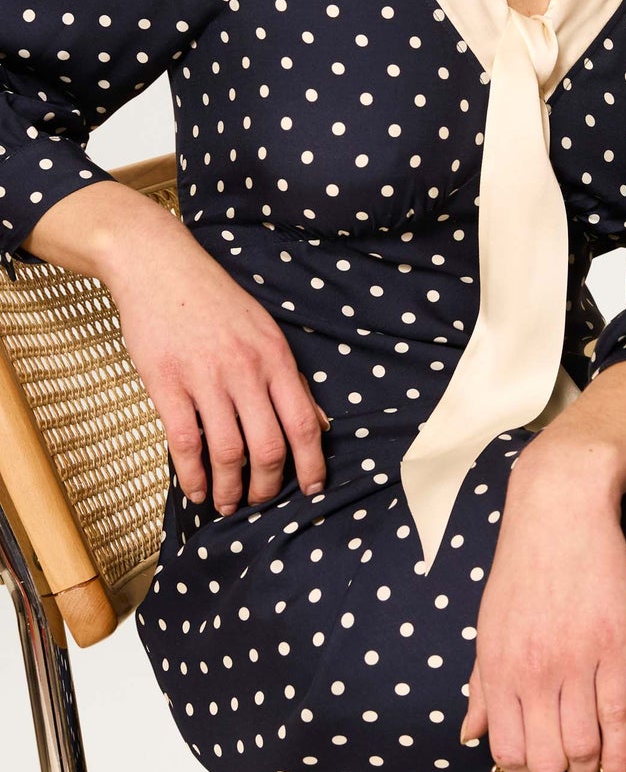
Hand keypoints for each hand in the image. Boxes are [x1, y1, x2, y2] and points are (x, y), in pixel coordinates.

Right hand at [103, 211, 330, 515]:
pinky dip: (194, 475)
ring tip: (229, 505)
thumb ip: (289, 377)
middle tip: (262, 501)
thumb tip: (318, 422)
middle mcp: (245, 371)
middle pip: (269, 445)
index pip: (304, 422)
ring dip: (230, 488)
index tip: (313, 489)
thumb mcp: (265, 331)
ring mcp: (205, 378)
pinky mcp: (167, 384)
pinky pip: (185, 442)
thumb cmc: (216, 300)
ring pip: (228, 452)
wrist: (160, 266)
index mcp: (275, 357)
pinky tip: (197, 490)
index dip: (312, 463)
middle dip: (269, 486)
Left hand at [460, 442, 625, 771]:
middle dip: (556, 770)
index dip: (522, 767)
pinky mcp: (615, 648)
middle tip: (564, 759)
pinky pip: (618, 719)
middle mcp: (533, 671)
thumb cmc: (522, 567)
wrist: (560, 510)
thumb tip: (469, 735)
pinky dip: (619, 759)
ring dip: (586, 767)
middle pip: (546, 758)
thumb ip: (481, 685)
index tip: (534, 761)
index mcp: (498, 667)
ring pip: (583, 747)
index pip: (505, 750)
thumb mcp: (489, 626)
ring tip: (589, 762)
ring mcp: (577, 662)